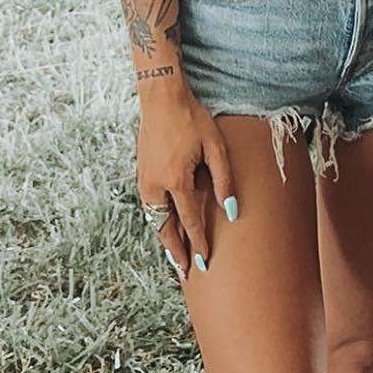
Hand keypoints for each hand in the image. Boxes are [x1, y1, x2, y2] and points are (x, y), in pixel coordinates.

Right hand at [136, 86, 237, 281]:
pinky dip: (158, 223)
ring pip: (154, 220)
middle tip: (185, 274)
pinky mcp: (141, 174)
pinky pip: (150, 208)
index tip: (205, 264)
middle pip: (165, 229)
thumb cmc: (193, 119)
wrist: (161, 98)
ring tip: (176, 257)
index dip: (199, 244)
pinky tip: (166, 228)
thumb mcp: (215, 146)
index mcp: (176, 180)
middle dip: (176, 253)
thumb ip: (224, 180)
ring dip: (165, 240)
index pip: (190, 222)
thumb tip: (231, 211)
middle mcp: (155, 186)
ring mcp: (144, 181)